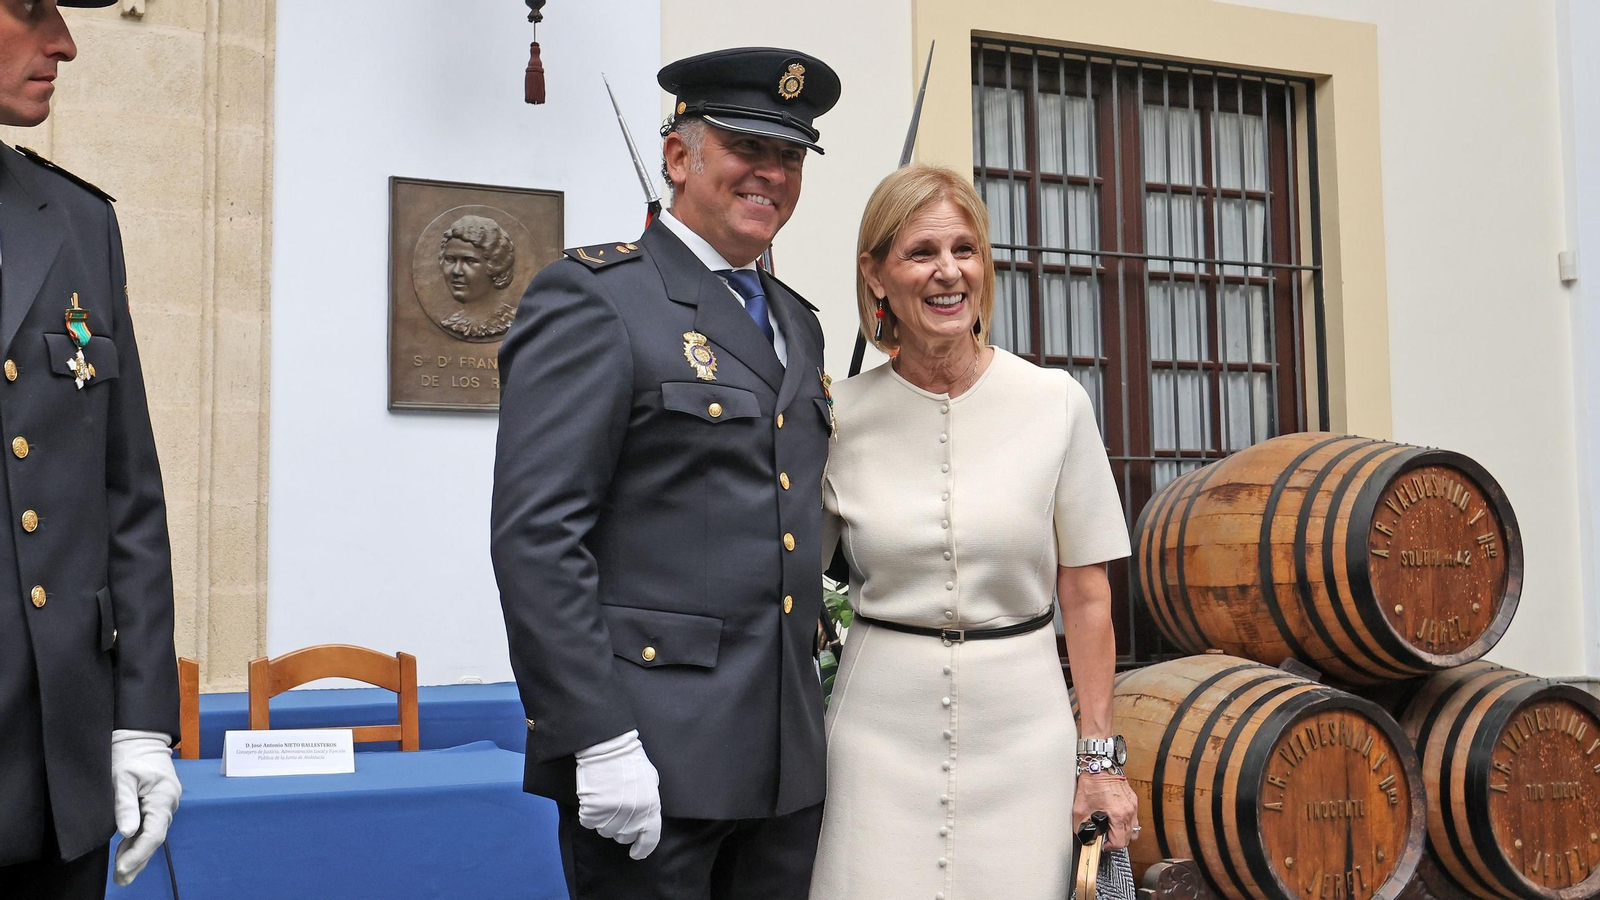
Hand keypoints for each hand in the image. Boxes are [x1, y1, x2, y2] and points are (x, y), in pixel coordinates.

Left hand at [110, 729, 181, 885]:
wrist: (140, 738)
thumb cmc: (129, 755)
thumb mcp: (122, 778)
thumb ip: (125, 805)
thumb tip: (127, 833)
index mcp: (163, 797)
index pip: (153, 833)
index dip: (138, 854)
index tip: (121, 869)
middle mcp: (168, 804)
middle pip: (155, 838)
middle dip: (138, 861)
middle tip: (121, 880)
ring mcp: (164, 804)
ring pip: (152, 835)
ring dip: (137, 855)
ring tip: (122, 876)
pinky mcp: (156, 804)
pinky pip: (149, 827)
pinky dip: (137, 843)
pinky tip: (125, 856)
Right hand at [575, 730, 661, 859]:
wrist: (608, 746)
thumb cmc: (630, 760)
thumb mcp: (651, 781)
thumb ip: (650, 802)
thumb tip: (644, 817)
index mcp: (651, 807)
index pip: (649, 839)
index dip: (642, 849)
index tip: (636, 853)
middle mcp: (633, 815)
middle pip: (623, 836)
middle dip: (620, 827)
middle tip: (617, 809)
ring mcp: (612, 814)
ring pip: (605, 831)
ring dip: (604, 820)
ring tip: (605, 799)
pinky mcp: (593, 810)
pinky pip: (588, 822)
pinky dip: (589, 814)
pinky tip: (593, 799)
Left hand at [1074, 771, 1138, 849]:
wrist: (1099, 766)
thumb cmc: (1091, 783)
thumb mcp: (1080, 808)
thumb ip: (1082, 826)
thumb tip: (1085, 836)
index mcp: (1117, 814)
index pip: (1120, 842)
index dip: (1110, 846)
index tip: (1103, 844)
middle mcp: (1128, 811)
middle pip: (1129, 838)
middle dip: (1117, 841)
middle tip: (1106, 838)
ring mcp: (1133, 806)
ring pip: (1134, 830)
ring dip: (1123, 833)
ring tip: (1111, 829)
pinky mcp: (1133, 801)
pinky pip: (1134, 819)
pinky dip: (1126, 823)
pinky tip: (1115, 819)